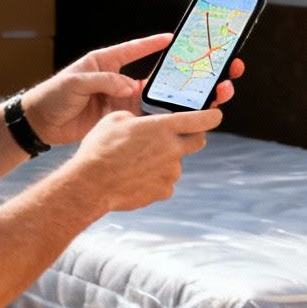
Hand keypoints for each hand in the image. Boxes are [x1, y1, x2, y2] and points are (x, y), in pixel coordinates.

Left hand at [22, 33, 244, 146]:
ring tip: (210, 94)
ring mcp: (122, 102)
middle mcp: (119, 80)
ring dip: (182, 98)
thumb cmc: (52, 95)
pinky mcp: (122, 121)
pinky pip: (148, 119)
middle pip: (158, 75)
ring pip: (159, 99)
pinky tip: (186, 119)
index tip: (177, 36)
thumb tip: (131, 88)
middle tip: (207, 68)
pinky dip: (165, 120)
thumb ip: (105, 81)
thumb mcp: (76, 82)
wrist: (39, 124)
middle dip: (184, 72)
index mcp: (106, 62)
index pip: (136, 49)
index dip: (156, 43)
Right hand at [68, 107, 225, 211]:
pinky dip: (156, 179)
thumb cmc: (100, 149)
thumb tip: (142, 123)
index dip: (212, 116)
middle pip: (198, 141)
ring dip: (165, 161)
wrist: (90, 184)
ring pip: (176, 163)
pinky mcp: (164, 191)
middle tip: (173, 138)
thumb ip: (138, 118)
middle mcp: (173, 149)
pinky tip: (136, 178)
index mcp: (163, 127)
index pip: (202, 119)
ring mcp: (170, 173)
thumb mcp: (116, 120)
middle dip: (191, 137)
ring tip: (138, 163)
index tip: (215, 115)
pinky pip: (165, 182)